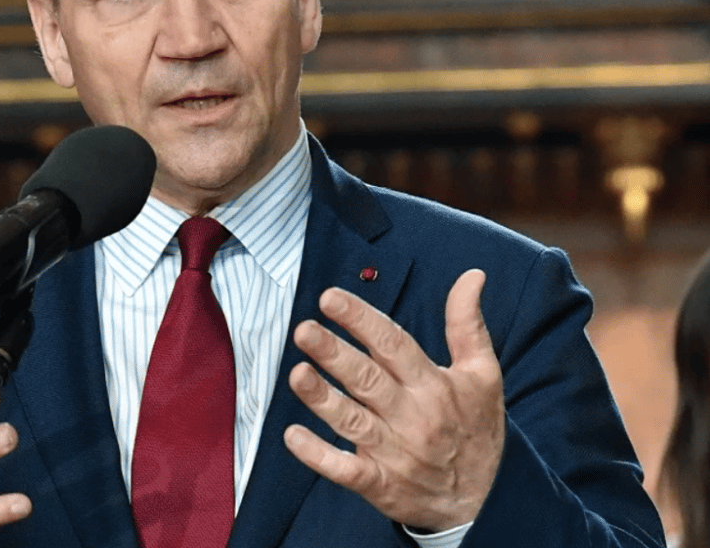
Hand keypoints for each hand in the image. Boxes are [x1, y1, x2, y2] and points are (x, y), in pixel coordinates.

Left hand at [282, 269, 503, 531]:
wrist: (486, 501)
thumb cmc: (476, 429)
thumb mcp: (482, 375)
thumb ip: (467, 325)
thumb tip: (471, 276)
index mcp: (433, 385)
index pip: (393, 344)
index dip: (361, 320)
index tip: (329, 298)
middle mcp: (412, 416)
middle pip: (368, 379)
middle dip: (334, 354)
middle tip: (303, 329)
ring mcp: (394, 452)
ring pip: (352, 421)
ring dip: (322, 398)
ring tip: (296, 373)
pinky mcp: (380, 483)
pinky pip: (345, 470)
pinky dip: (319, 456)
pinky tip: (293, 436)